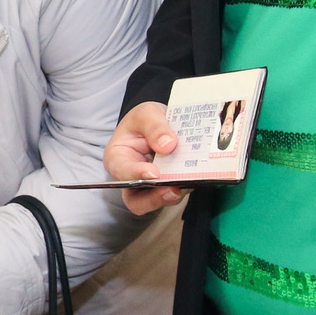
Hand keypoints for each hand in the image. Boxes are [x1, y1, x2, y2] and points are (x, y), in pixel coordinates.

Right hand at [105, 100, 189, 214]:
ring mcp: (150, 187)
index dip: (136, 174)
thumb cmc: (146, 120)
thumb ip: (154, 126)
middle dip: (155, 198)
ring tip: (189, 183)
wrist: (162, 124)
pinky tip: (197, 177)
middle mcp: (131, 178)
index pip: (122, 172)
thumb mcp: (146, 113)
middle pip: (137, 200)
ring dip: (174, 194)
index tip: (154, 173)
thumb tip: (168, 145)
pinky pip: (176, 193)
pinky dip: (187, 187)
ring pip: (159, 201)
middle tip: (173, 190)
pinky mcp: (168, 188)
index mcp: (118, 158)